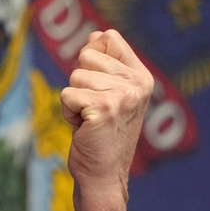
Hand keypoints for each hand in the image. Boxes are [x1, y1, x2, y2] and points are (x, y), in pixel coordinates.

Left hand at [60, 30, 152, 210]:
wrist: (103, 175)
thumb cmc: (100, 133)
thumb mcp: (108, 93)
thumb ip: (103, 63)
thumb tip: (94, 35)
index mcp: (142, 76)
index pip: (107, 36)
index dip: (92, 58)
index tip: (99, 88)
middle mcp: (137, 83)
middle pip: (85, 55)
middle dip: (79, 82)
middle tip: (92, 109)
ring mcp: (123, 95)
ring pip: (74, 76)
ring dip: (73, 100)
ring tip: (89, 120)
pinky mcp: (103, 108)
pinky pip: (67, 94)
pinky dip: (67, 113)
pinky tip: (83, 128)